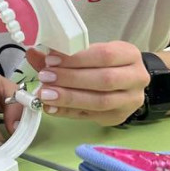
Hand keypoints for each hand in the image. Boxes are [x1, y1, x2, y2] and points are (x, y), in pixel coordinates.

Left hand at [25, 41, 147, 125]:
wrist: (127, 81)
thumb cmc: (104, 63)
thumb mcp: (88, 52)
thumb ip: (62, 54)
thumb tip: (33, 53)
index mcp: (130, 55)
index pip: (105, 55)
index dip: (76, 59)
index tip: (51, 60)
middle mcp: (136, 78)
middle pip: (104, 80)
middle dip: (71, 79)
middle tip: (45, 78)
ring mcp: (130, 101)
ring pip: (100, 102)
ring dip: (69, 98)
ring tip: (45, 94)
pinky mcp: (118, 118)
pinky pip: (91, 116)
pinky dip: (68, 112)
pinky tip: (51, 108)